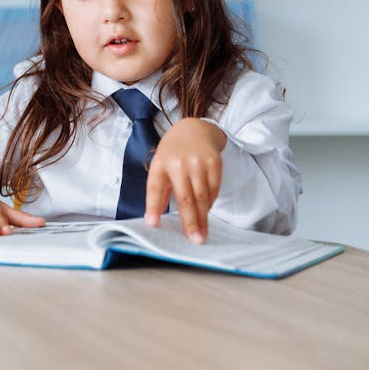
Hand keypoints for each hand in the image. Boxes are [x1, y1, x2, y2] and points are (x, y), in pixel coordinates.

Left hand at [146, 118, 226, 242]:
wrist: (194, 130)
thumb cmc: (173, 153)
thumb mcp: (159, 166)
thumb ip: (157, 190)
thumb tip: (154, 219)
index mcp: (161, 163)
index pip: (155, 188)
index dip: (153, 206)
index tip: (153, 224)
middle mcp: (179, 163)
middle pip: (185, 197)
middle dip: (190, 221)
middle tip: (195, 239)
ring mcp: (199, 162)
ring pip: (202, 196)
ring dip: (203, 217)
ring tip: (201, 233)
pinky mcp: (215, 163)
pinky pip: (214, 189)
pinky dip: (210, 203)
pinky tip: (206, 212)